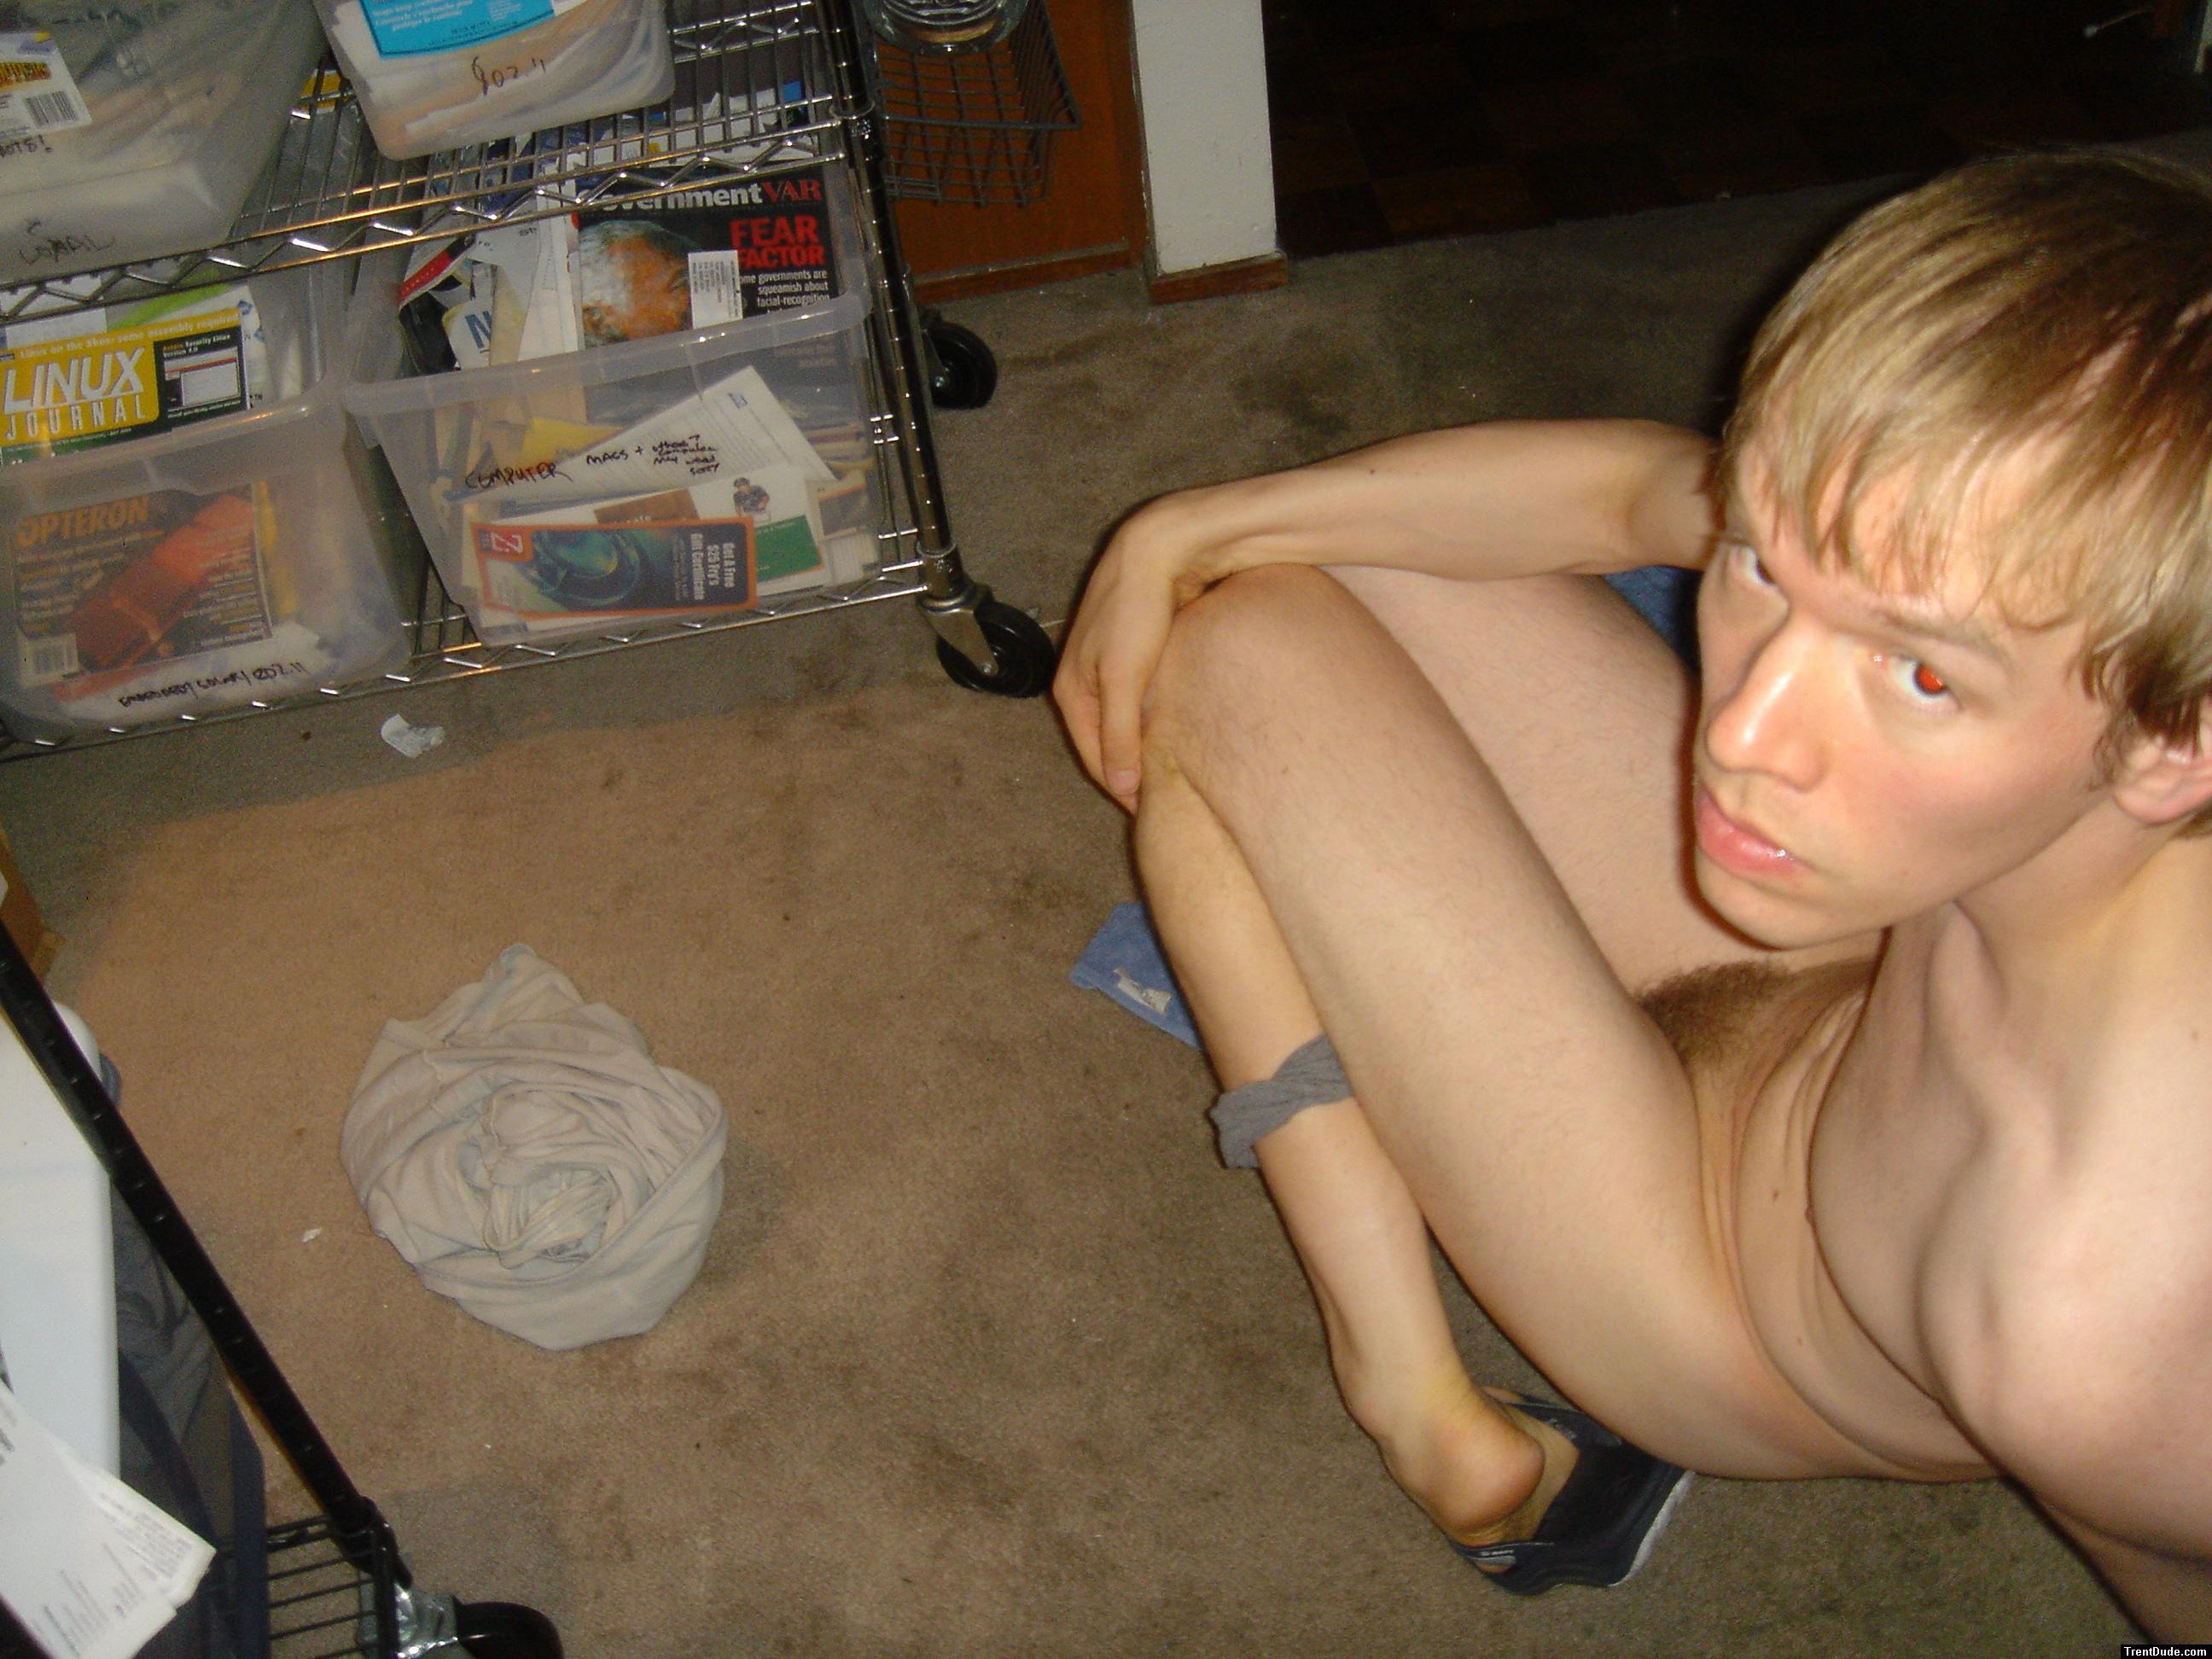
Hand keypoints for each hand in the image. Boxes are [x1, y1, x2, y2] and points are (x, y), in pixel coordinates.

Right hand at [1052, 497, 1214, 812]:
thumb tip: (1120, 785)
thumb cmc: (1137, 609)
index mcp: (1070, 690)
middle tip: (1162, 798)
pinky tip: (1171, 727)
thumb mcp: (1125, 678)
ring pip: (1121, 721)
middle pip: (1104, 741)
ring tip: (1169, 769)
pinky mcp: (1130, 650)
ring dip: (1139, 745)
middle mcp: (1081, 680)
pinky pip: (1136, 700)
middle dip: (1127, 769)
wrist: (1158, 548)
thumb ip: (1120, 733)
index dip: (1121, 787)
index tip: (1151, 812)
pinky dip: (1149, 719)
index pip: (1093, 757)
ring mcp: (1105, 665)